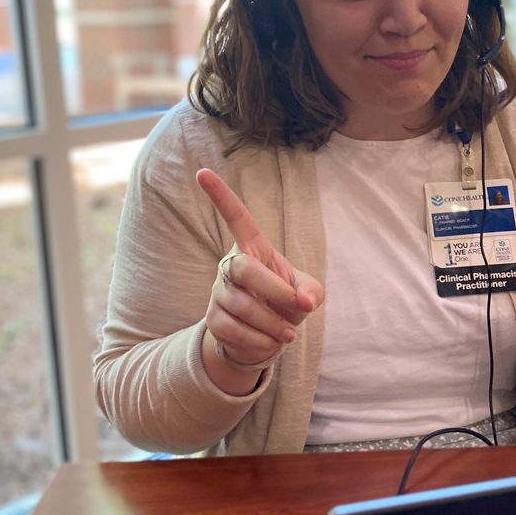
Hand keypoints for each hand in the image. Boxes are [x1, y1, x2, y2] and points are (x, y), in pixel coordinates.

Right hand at [196, 169, 324, 394]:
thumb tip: (305, 301)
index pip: (236, 217)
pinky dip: (260, 341)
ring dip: (272, 324)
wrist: (266, 337)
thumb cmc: (287, 303)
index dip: (221, 196)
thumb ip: (313, 292)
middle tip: (296, 307)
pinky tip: (270, 342)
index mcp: (254, 249)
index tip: (202, 172)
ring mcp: (219, 292)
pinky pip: (234, 330)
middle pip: (244, 269)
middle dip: (274, 291)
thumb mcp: (308, 293)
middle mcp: (231, 265)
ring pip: (242, 306)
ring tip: (288, 334)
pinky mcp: (214, 319)